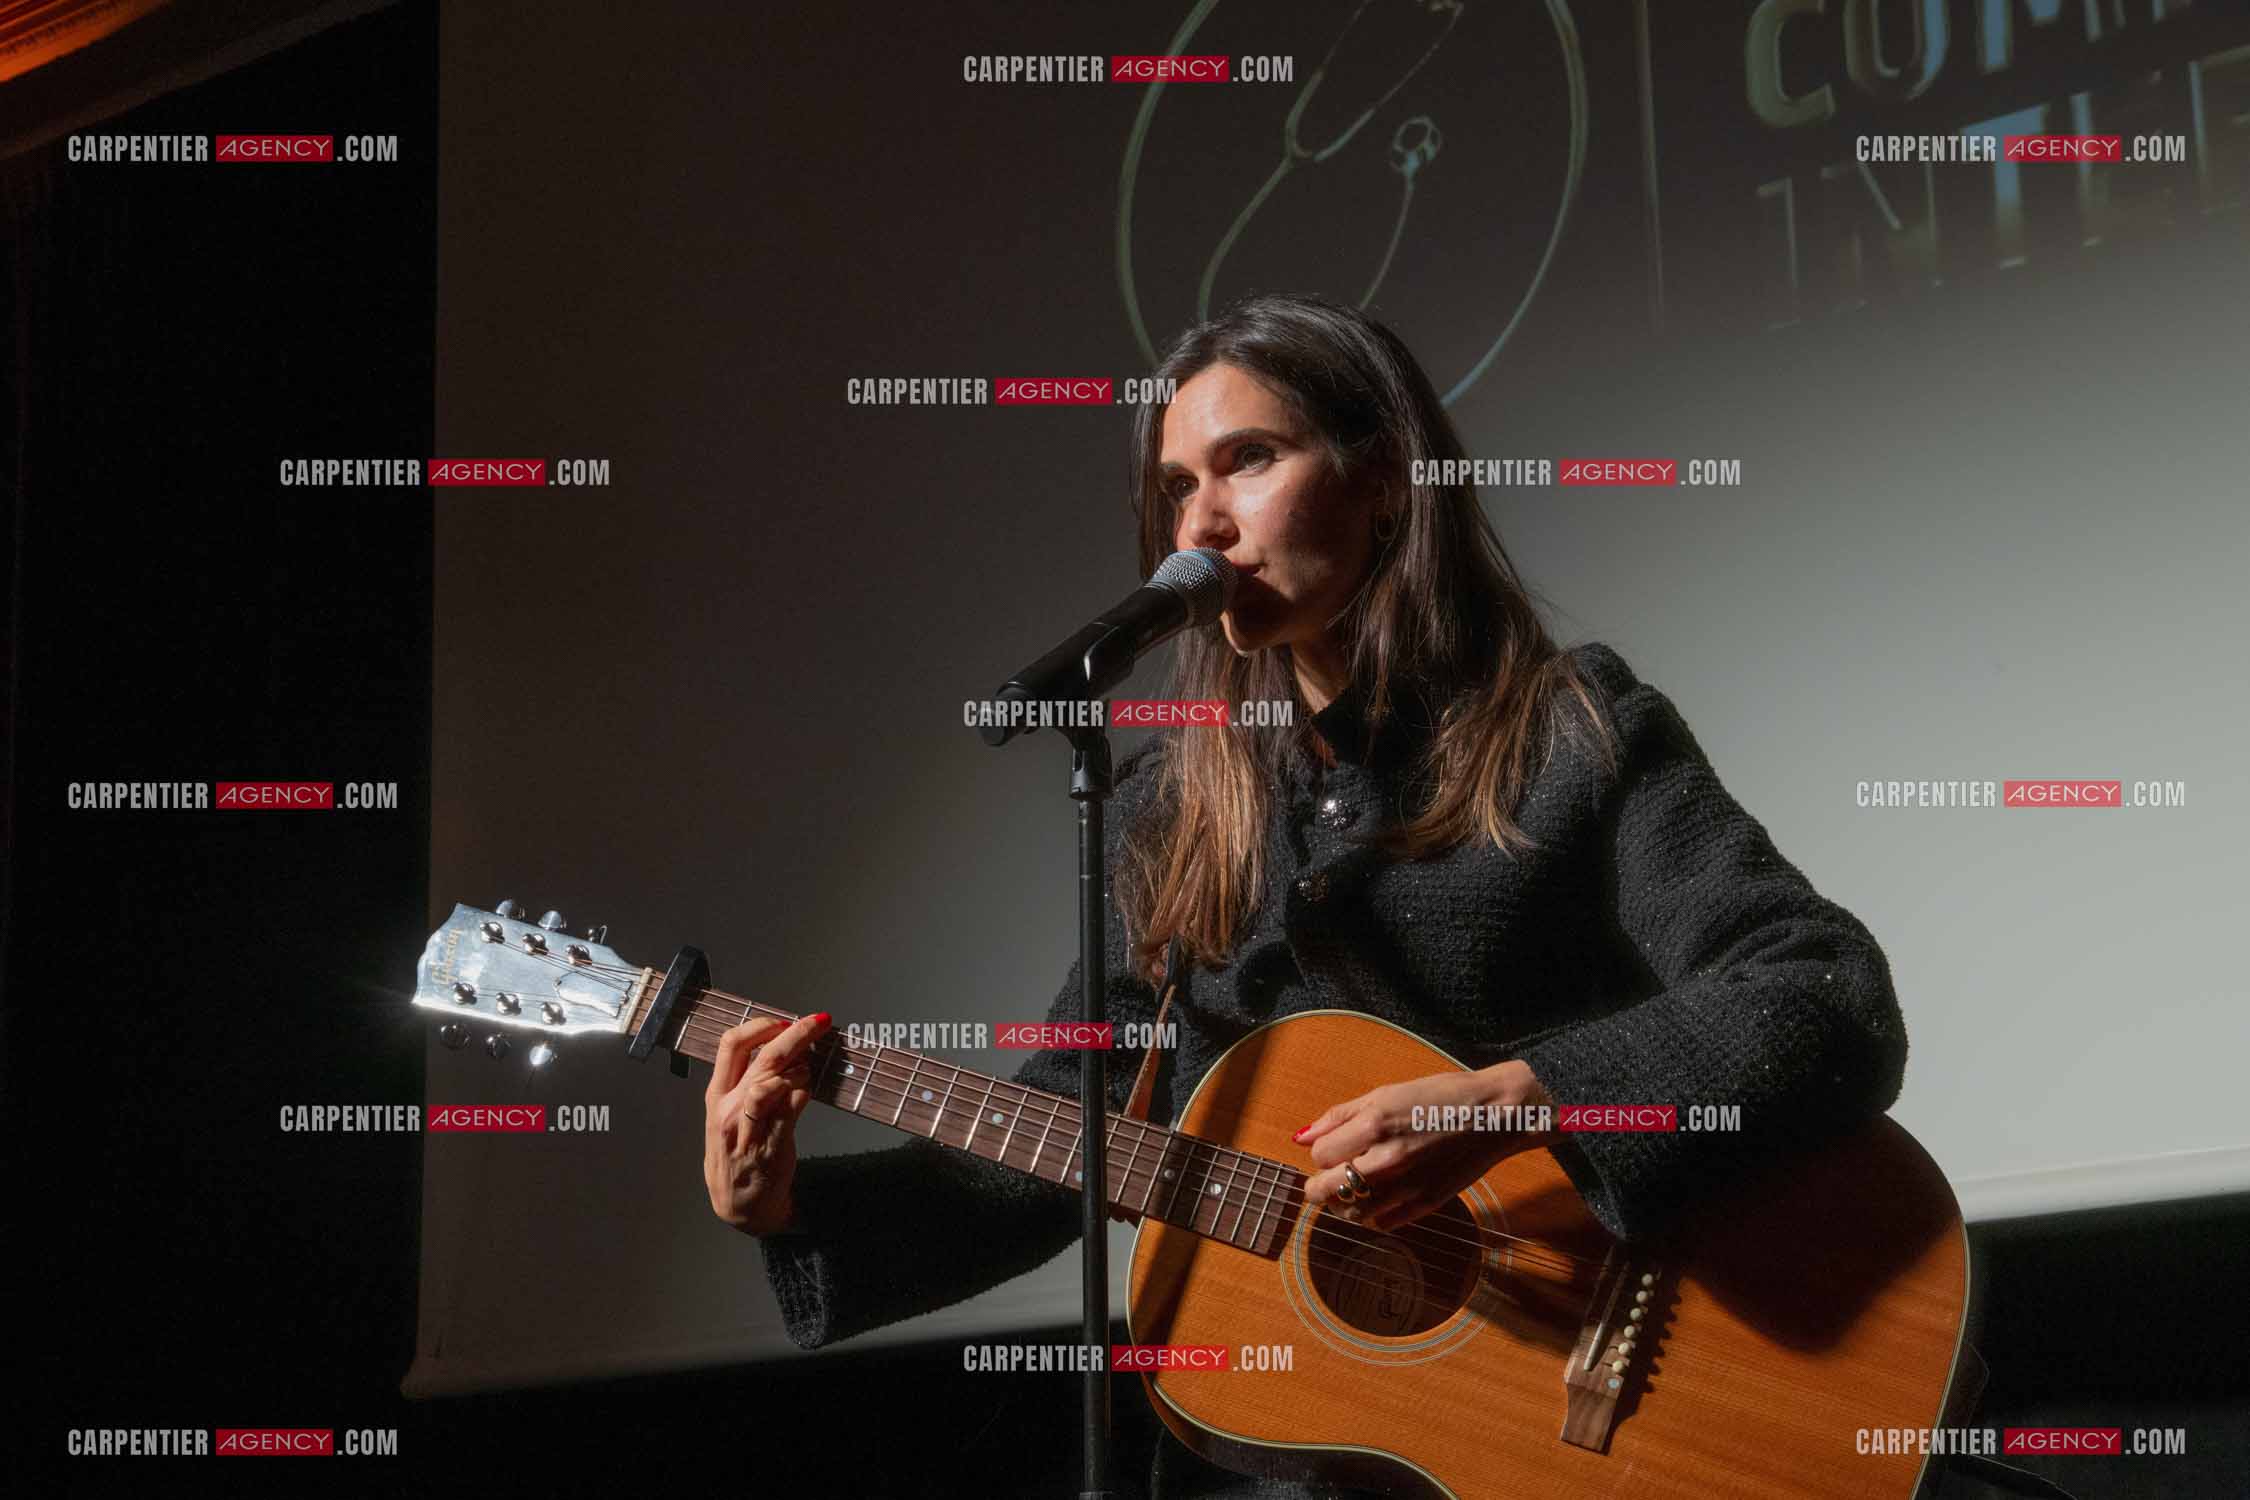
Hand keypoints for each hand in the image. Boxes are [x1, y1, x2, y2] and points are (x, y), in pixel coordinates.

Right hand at [703, 1011, 831, 1235]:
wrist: (739, 1204)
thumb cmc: (737, 1154)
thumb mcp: (728, 1115)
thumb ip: (746, 1083)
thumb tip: (781, 1047)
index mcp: (716, 1095)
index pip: (732, 1045)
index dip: (761, 1025)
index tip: (784, 1020)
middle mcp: (729, 1109)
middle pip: (763, 1058)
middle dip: (797, 1034)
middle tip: (821, 1021)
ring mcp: (748, 1128)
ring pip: (772, 1082)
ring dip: (799, 1069)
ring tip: (808, 1070)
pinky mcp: (770, 1145)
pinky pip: (790, 1109)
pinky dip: (804, 1092)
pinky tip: (808, 1090)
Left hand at [1296, 1060, 1555, 1232]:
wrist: (1494, 1114)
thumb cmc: (1440, 1097)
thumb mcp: (1385, 1093)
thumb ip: (1339, 1116)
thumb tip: (1300, 1136)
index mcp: (1373, 1125)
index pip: (1318, 1155)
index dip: (1322, 1151)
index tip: (1335, 1146)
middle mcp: (1386, 1159)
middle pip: (1324, 1190)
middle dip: (1320, 1185)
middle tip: (1329, 1177)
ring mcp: (1407, 1186)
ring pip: (1351, 1212)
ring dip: (1346, 1202)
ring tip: (1356, 1187)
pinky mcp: (1426, 1204)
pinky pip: (1383, 1223)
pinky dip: (1376, 1213)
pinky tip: (1384, 1195)